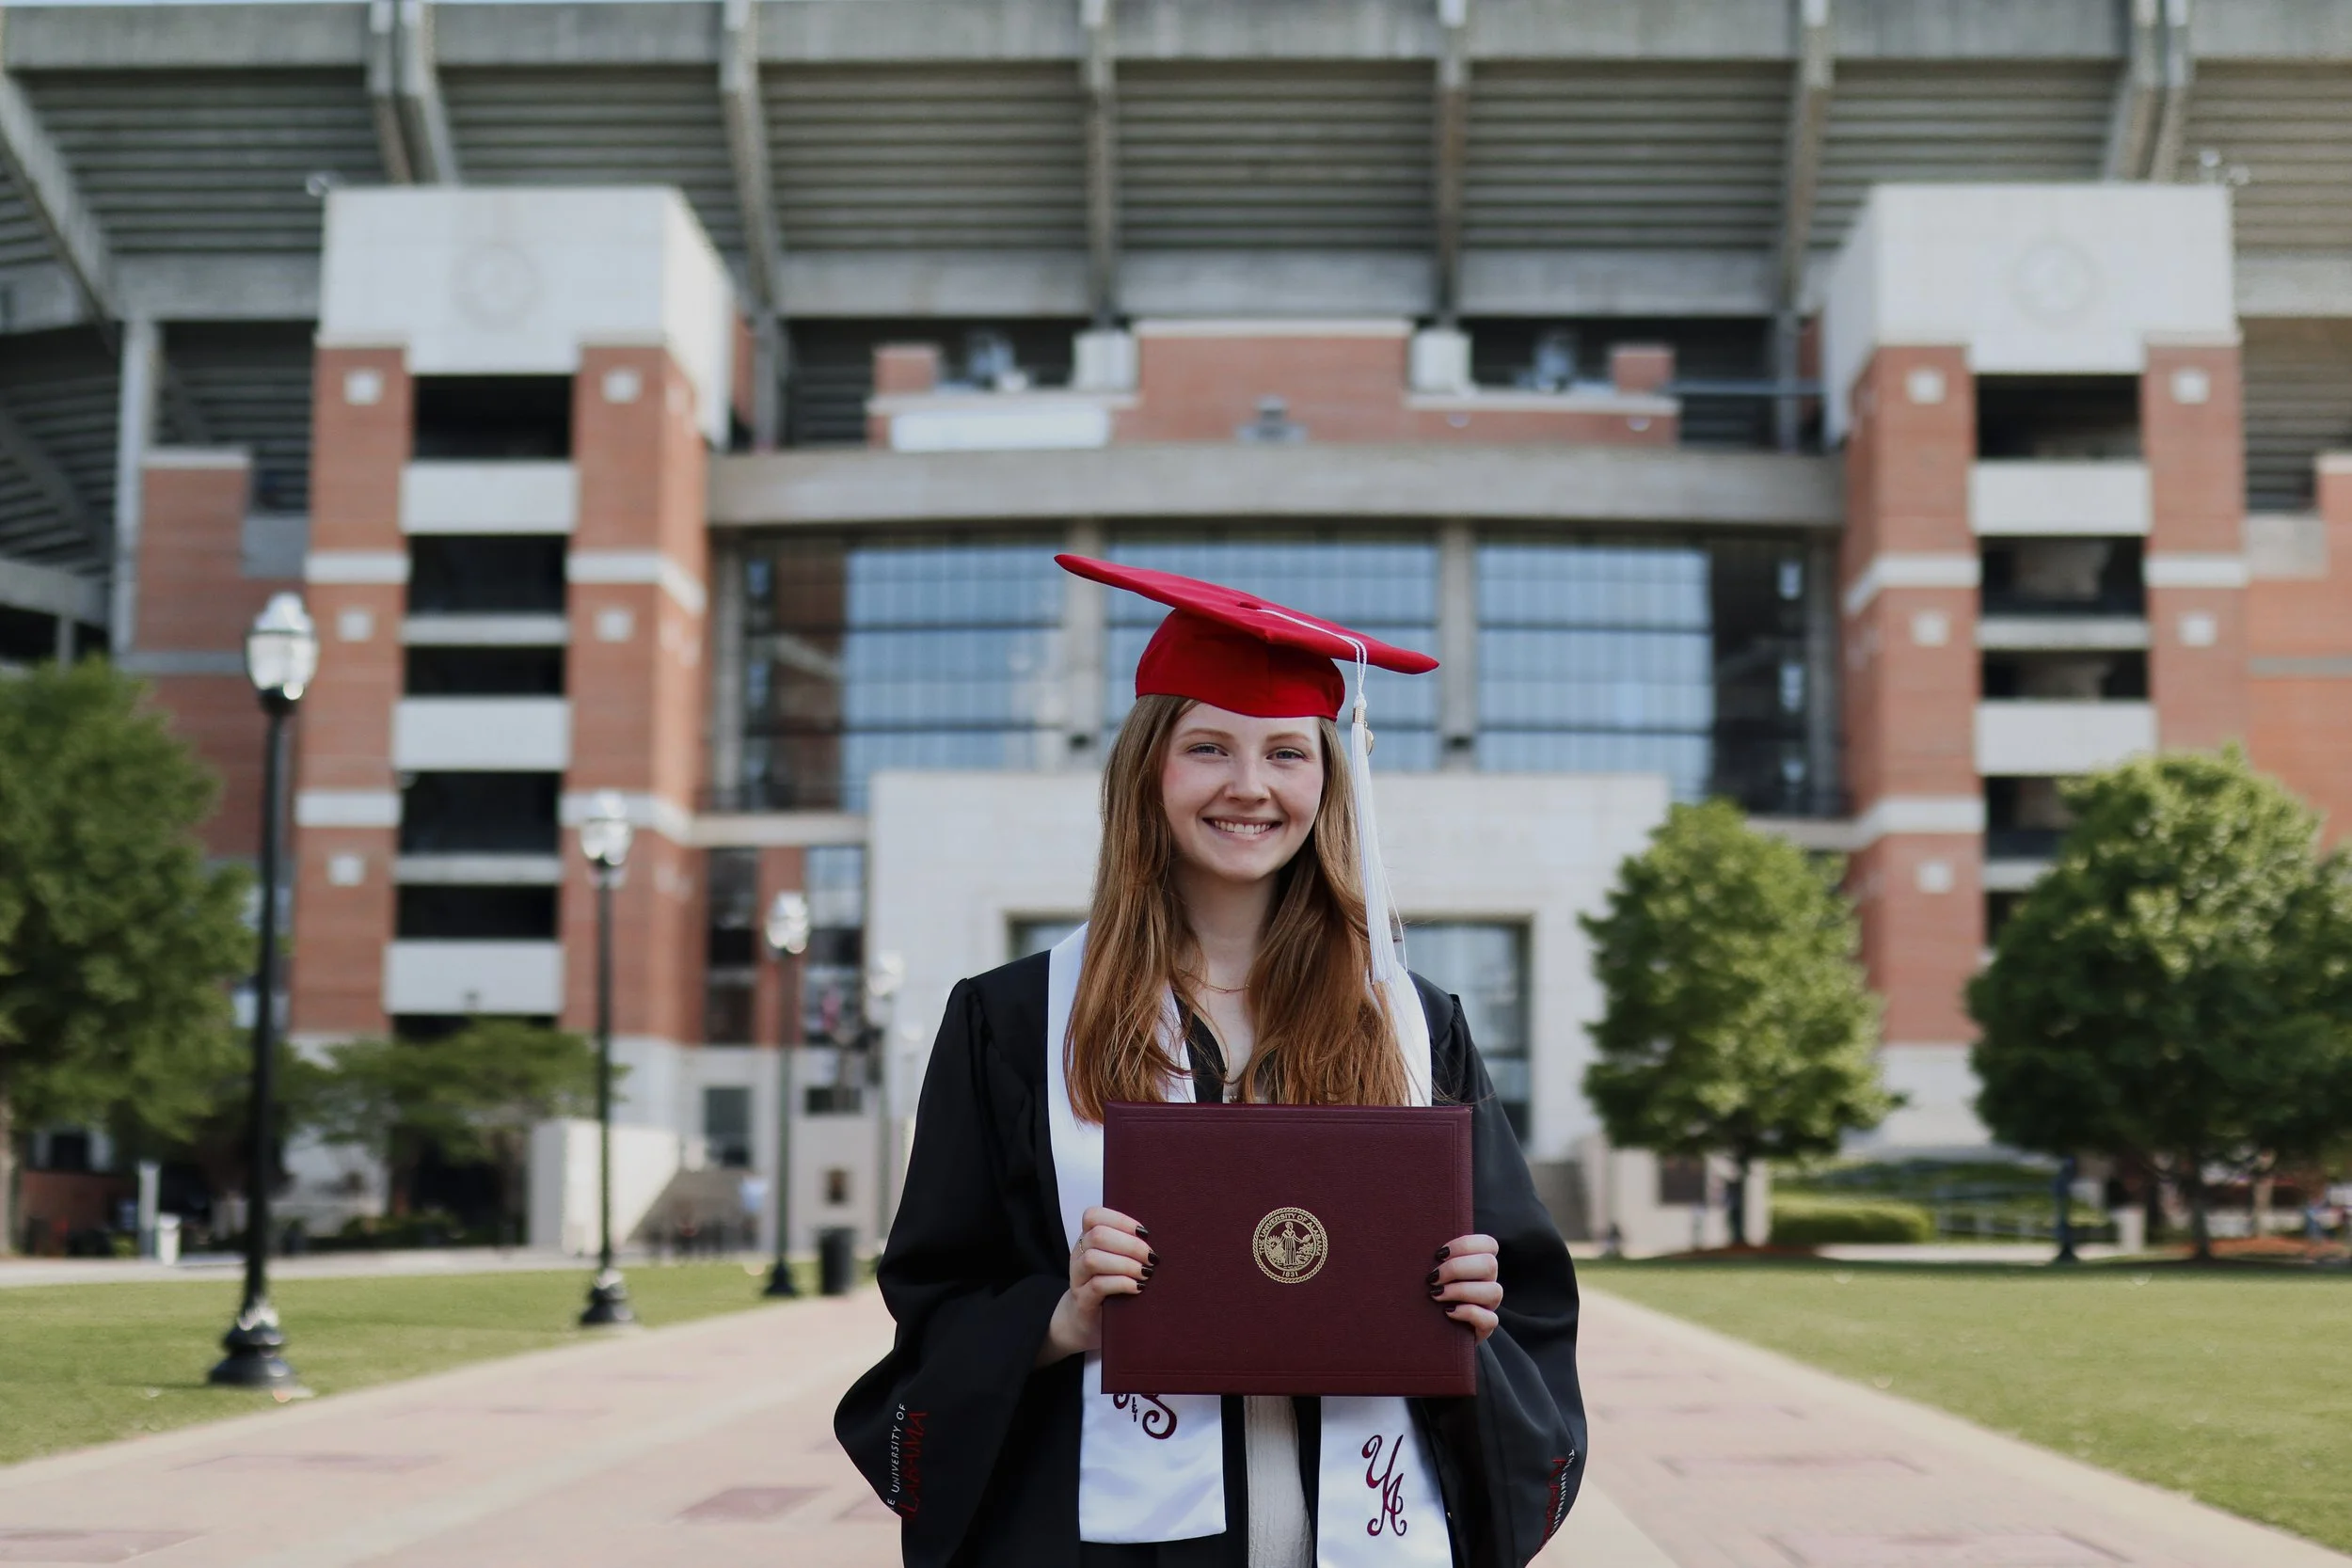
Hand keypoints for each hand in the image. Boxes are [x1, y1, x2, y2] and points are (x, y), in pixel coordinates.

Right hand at [1037, 1206, 1154, 1366]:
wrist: (1086, 1322)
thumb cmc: (1110, 1286)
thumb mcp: (1115, 1261)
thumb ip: (1129, 1246)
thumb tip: (1165, 1235)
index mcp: (1087, 1239)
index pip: (1093, 1216)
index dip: (1121, 1220)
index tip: (1145, 1233)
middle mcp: (1078, 1255)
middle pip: (1097, 1236)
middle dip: (1130, 1245)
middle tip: (1152, 1258)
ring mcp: (1078, 1278)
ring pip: (1093, 1259)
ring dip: (1125, 1264)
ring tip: (1146, 1273)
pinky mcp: (1082, 1301)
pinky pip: (1097, 1286)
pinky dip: (1121, 1283)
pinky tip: (1137, 1287)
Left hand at [1429, 1233, 1500, 1343]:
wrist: (1425, 1328)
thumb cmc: (1426, 1292)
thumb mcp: (1432, 1270)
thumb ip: (1435, 1257)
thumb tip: (1418, 1235)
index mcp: (1479, 1263)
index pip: (1489, 1244)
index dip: (1466, 1245)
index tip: (1439, 1253)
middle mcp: (1488, 1282)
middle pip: (1490, 1264)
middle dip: (1457, 1268)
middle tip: (1433, 1277)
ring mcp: (1489, 1305)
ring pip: (1494, 1291)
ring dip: (1461, 1290)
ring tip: (1436, 1294)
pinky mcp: (1485, 1327)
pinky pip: (1490, 1319)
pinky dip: (1468, 1313)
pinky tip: (1448, 1312)